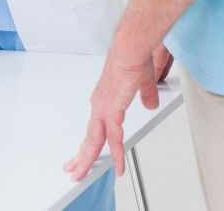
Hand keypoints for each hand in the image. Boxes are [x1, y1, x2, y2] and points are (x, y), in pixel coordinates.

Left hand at [64, 40, 170, 181]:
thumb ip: (146, 95)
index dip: (89, 143)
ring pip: (94, 141)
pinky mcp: (113, 110)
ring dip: (88, 160)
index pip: (94, 127)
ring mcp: (104, 108)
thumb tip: (150, 103)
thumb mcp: (142, 82)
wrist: (131, 48)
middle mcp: (100, 105)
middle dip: (81, 157)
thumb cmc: (134, 58)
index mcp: (104, 99)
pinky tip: (118, 167)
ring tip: (81, 175)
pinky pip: (114, 138)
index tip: (83, 153)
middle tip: (72, 171)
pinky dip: (117, 154)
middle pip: (89, 138)